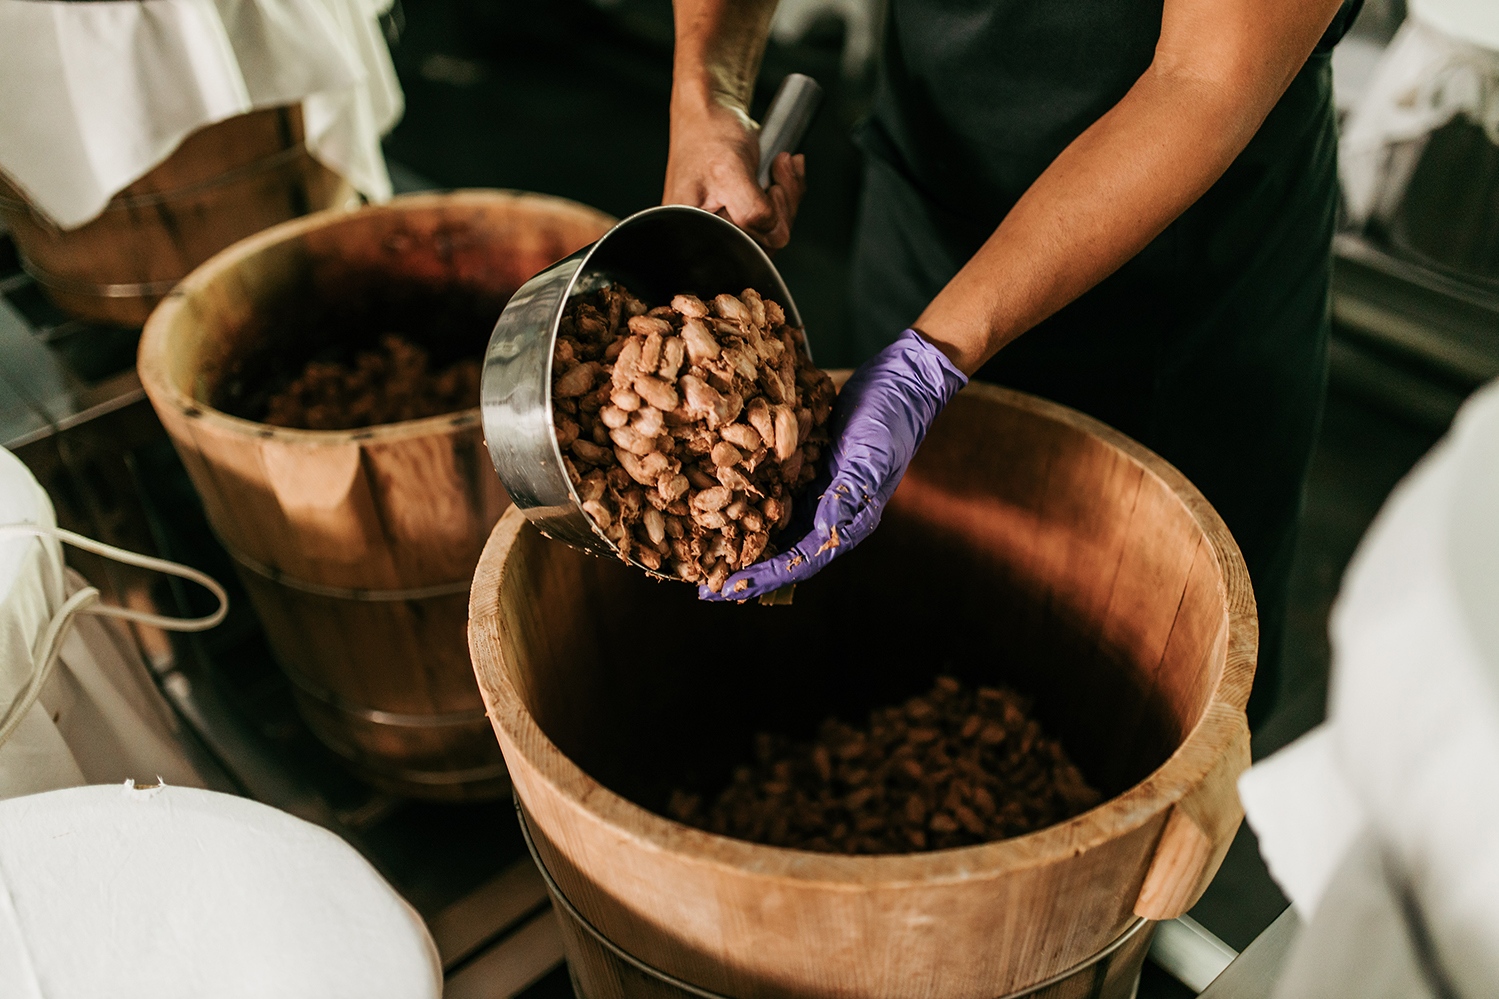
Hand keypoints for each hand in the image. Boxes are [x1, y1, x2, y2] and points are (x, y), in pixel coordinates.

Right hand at [663, 100, 805, 251]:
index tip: (770, 190)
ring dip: (788, 192)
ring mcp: (730, 219)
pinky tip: (784, 166)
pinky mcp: (745, 207)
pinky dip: (788, 187)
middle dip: (783, 204)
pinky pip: (778, 211)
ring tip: (782, 162)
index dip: (767, 224)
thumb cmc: (708, 133)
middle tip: (779, 170)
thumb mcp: (729, 171)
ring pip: (776, 225)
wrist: (711, 108)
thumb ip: (752, 211)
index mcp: (695, 229)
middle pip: (765, 240)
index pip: (745, 249)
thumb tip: (776, 235)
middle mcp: (711, 229)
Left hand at [700, 330, 967, 600]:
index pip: (802, 561)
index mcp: (850, 522)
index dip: (765, 578)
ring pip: (776, 529)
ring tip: (708, 556)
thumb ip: (848, 495)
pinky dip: (750, 505)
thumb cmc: (890, 421)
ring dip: (744, 543)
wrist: (901, 384)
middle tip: (706, 587)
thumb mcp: (871, 456)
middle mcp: (832, 515)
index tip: (730, 590)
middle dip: (747, 570)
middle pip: (784, 554)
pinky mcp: (809, 469)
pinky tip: (723, 508)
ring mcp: (819, 493)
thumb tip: (823, 535)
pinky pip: (775, 495)